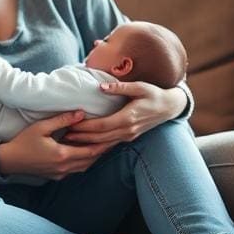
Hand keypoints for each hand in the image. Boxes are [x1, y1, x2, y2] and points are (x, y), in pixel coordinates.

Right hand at [0, 111, 115, 179]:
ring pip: (85, 166)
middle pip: (91, 160)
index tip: (115, 136)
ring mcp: (61, 173)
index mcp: (63, 154)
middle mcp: (65, 167)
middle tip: (115, 140)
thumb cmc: (23, 141)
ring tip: (105, 146)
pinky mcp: (56, 176)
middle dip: (104, 150)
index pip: (91, 150)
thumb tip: (81, 113)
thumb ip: (62, 120)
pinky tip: (87, 153)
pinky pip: (76, 170)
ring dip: (95, 157)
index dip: (105, 144)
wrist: (9, 160)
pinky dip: (84, 161)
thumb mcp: (42, 127)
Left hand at [61, 82, 185, 144]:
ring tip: (69, 141)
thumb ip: (120, 87)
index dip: (85, 127)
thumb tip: (101, 86)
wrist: (170, 107)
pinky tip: (85, 145)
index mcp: (128, 118)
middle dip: (81, 138)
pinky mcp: (129, 137)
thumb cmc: (154, 94)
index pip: (101, 126)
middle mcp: (127, 131)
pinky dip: (97, 146)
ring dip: (86, 144)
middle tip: (63, 136)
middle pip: (99, 138)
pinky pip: (110, 145)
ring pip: (104, 144)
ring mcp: (129, 136)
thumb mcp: (140, 87)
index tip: (70, 125)